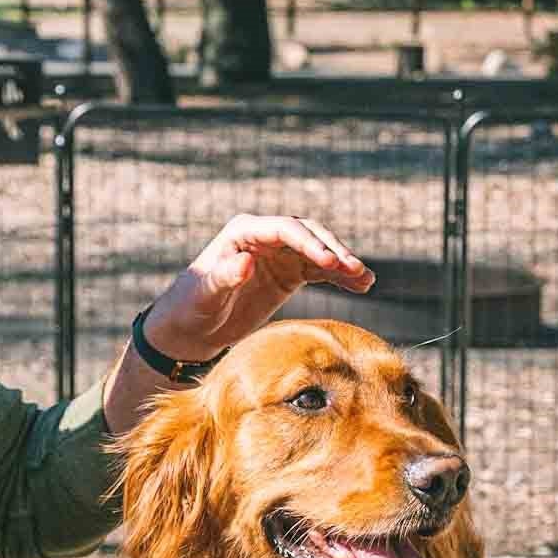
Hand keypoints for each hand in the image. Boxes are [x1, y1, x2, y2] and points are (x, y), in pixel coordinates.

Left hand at [143, 214, 373, 360]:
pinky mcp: (289, 275)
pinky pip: (320, 272)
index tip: (329, 262)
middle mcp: (265, 237)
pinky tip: (362, 287)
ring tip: (366, 280)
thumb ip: (225, 276)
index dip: (309, 242)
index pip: (284, 229)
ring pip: (319, 251)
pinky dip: (340, 278)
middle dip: (333, 251)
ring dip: (342, 264)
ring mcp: (279, 255)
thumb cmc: (191, 306)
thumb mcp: (206, 293)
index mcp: (243, 232)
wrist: (191, 329)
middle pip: (308, 234)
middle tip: (354, 270)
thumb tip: (246, 261)